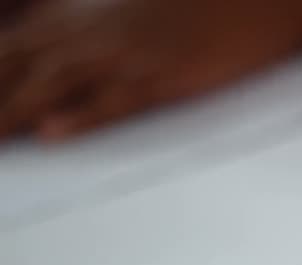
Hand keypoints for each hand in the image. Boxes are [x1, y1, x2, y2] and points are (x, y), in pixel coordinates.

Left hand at [0, 0, 301, 140]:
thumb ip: (83, 35)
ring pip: (50, 86)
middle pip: (14, 68)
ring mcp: (125, 55)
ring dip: (10, 113)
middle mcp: (90, 34)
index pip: (6, 50)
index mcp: (76, 18)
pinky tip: (53, 133)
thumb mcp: (126, 15)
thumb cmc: (200, 8)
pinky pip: (115, 100)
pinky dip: (81, 116)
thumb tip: (54, 92)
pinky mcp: (163, 76)